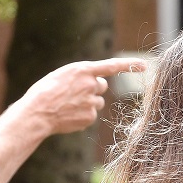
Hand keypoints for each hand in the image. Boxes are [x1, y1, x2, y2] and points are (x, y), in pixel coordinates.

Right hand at [17, 57, 145, 135]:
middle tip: (75, 93)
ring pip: (97, 102)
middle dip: (93, 89)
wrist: (37, 112)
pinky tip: (69, 115)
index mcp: (83, 69)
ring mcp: (91, 102)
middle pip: (102, 86)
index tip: (145, 65)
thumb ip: (82, 76)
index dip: (130, 66)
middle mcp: (90, 84)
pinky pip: (91, 115)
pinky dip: (83, 116)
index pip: (112, 66)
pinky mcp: (90, 117)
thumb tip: (98, 84)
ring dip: (88, 103)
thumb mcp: (63, 75)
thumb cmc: (45, 91)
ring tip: (69, 105)